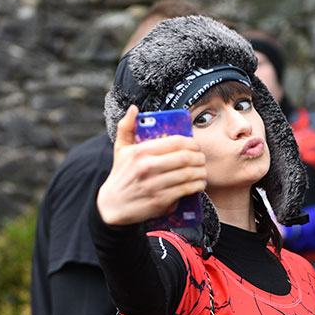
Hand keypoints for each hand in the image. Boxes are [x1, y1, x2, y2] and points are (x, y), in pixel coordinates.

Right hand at [96, 105, 206, 225]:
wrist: (112, 205)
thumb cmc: (120, 175)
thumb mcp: (120, 149)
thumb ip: (126, 127)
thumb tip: (134, 108)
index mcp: (140, 151)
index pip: (175, 142)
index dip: (191, 143)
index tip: (195, 146)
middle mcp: (147, 167)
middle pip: (185, 158)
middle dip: (200, 157)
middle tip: (202, 159)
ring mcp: (154, 184)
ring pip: (188, 174)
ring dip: (201, 172)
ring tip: (203, 171)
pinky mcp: (160, 200)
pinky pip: (186, 190)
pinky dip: (197, 186)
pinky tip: (199, 184)